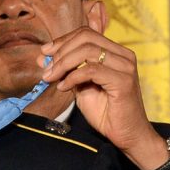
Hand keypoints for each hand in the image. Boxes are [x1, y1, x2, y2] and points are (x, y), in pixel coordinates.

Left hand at [38, 27, 166, 169]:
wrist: (127, 135)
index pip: (86, 33)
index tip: (44, 53)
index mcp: (115, 52)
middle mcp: (123, 55)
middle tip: (47, 69)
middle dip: (60, 51)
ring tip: (52, 78)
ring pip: (87, 50)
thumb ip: (66, 70)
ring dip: (63, 63)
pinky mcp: (124, 81)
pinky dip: (73, 76)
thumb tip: (43, 57)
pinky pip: (91, 70)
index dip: (62, 40)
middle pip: (85, 37)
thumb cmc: (106, 112)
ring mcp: (125, 67)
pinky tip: (64, 87)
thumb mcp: (80, 87)